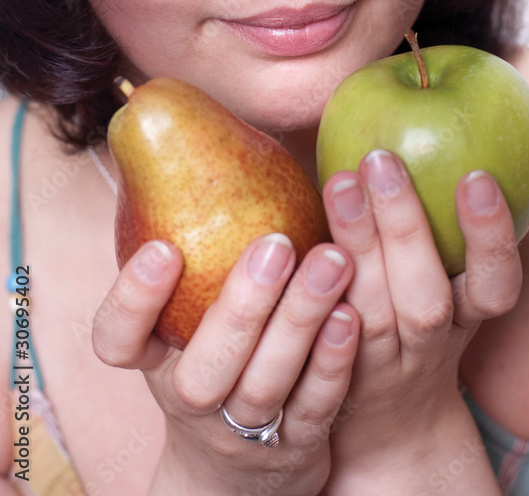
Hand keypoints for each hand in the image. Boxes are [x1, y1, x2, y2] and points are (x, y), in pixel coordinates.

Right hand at [92, 234, 359, 495]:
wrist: (241, 469)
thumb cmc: (220, 351)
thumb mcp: (190, 313)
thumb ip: (198, 243)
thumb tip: (191, 125)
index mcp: (155, 360)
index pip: (117, 341)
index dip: (133, 301)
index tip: (163, 248)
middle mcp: (191, 399)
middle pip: (203, 368)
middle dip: (240, 306)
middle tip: (275, 246)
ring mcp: (243, 430)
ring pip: (265, 384)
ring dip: (299, 322)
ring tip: (334, 262)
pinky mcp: (295, 446)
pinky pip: (314, 406)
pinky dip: (332, 363)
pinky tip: (352, 315)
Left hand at [320, 151, 521, 491]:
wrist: (388, 424)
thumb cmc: (410, 316)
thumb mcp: (440, 277)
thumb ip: (427, 219)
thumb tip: (422, 113)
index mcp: (466, 315)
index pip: (495, 284)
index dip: (491, 236)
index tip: (476, 176)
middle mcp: (428, 343)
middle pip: (425, 296)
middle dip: (406, 228)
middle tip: (380, 160)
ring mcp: (377, 363)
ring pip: (373, 315)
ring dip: (357, 248)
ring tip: (340, 182)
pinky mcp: (332, 379)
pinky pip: (322, 346)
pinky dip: (313, 301)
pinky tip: (294, 249)